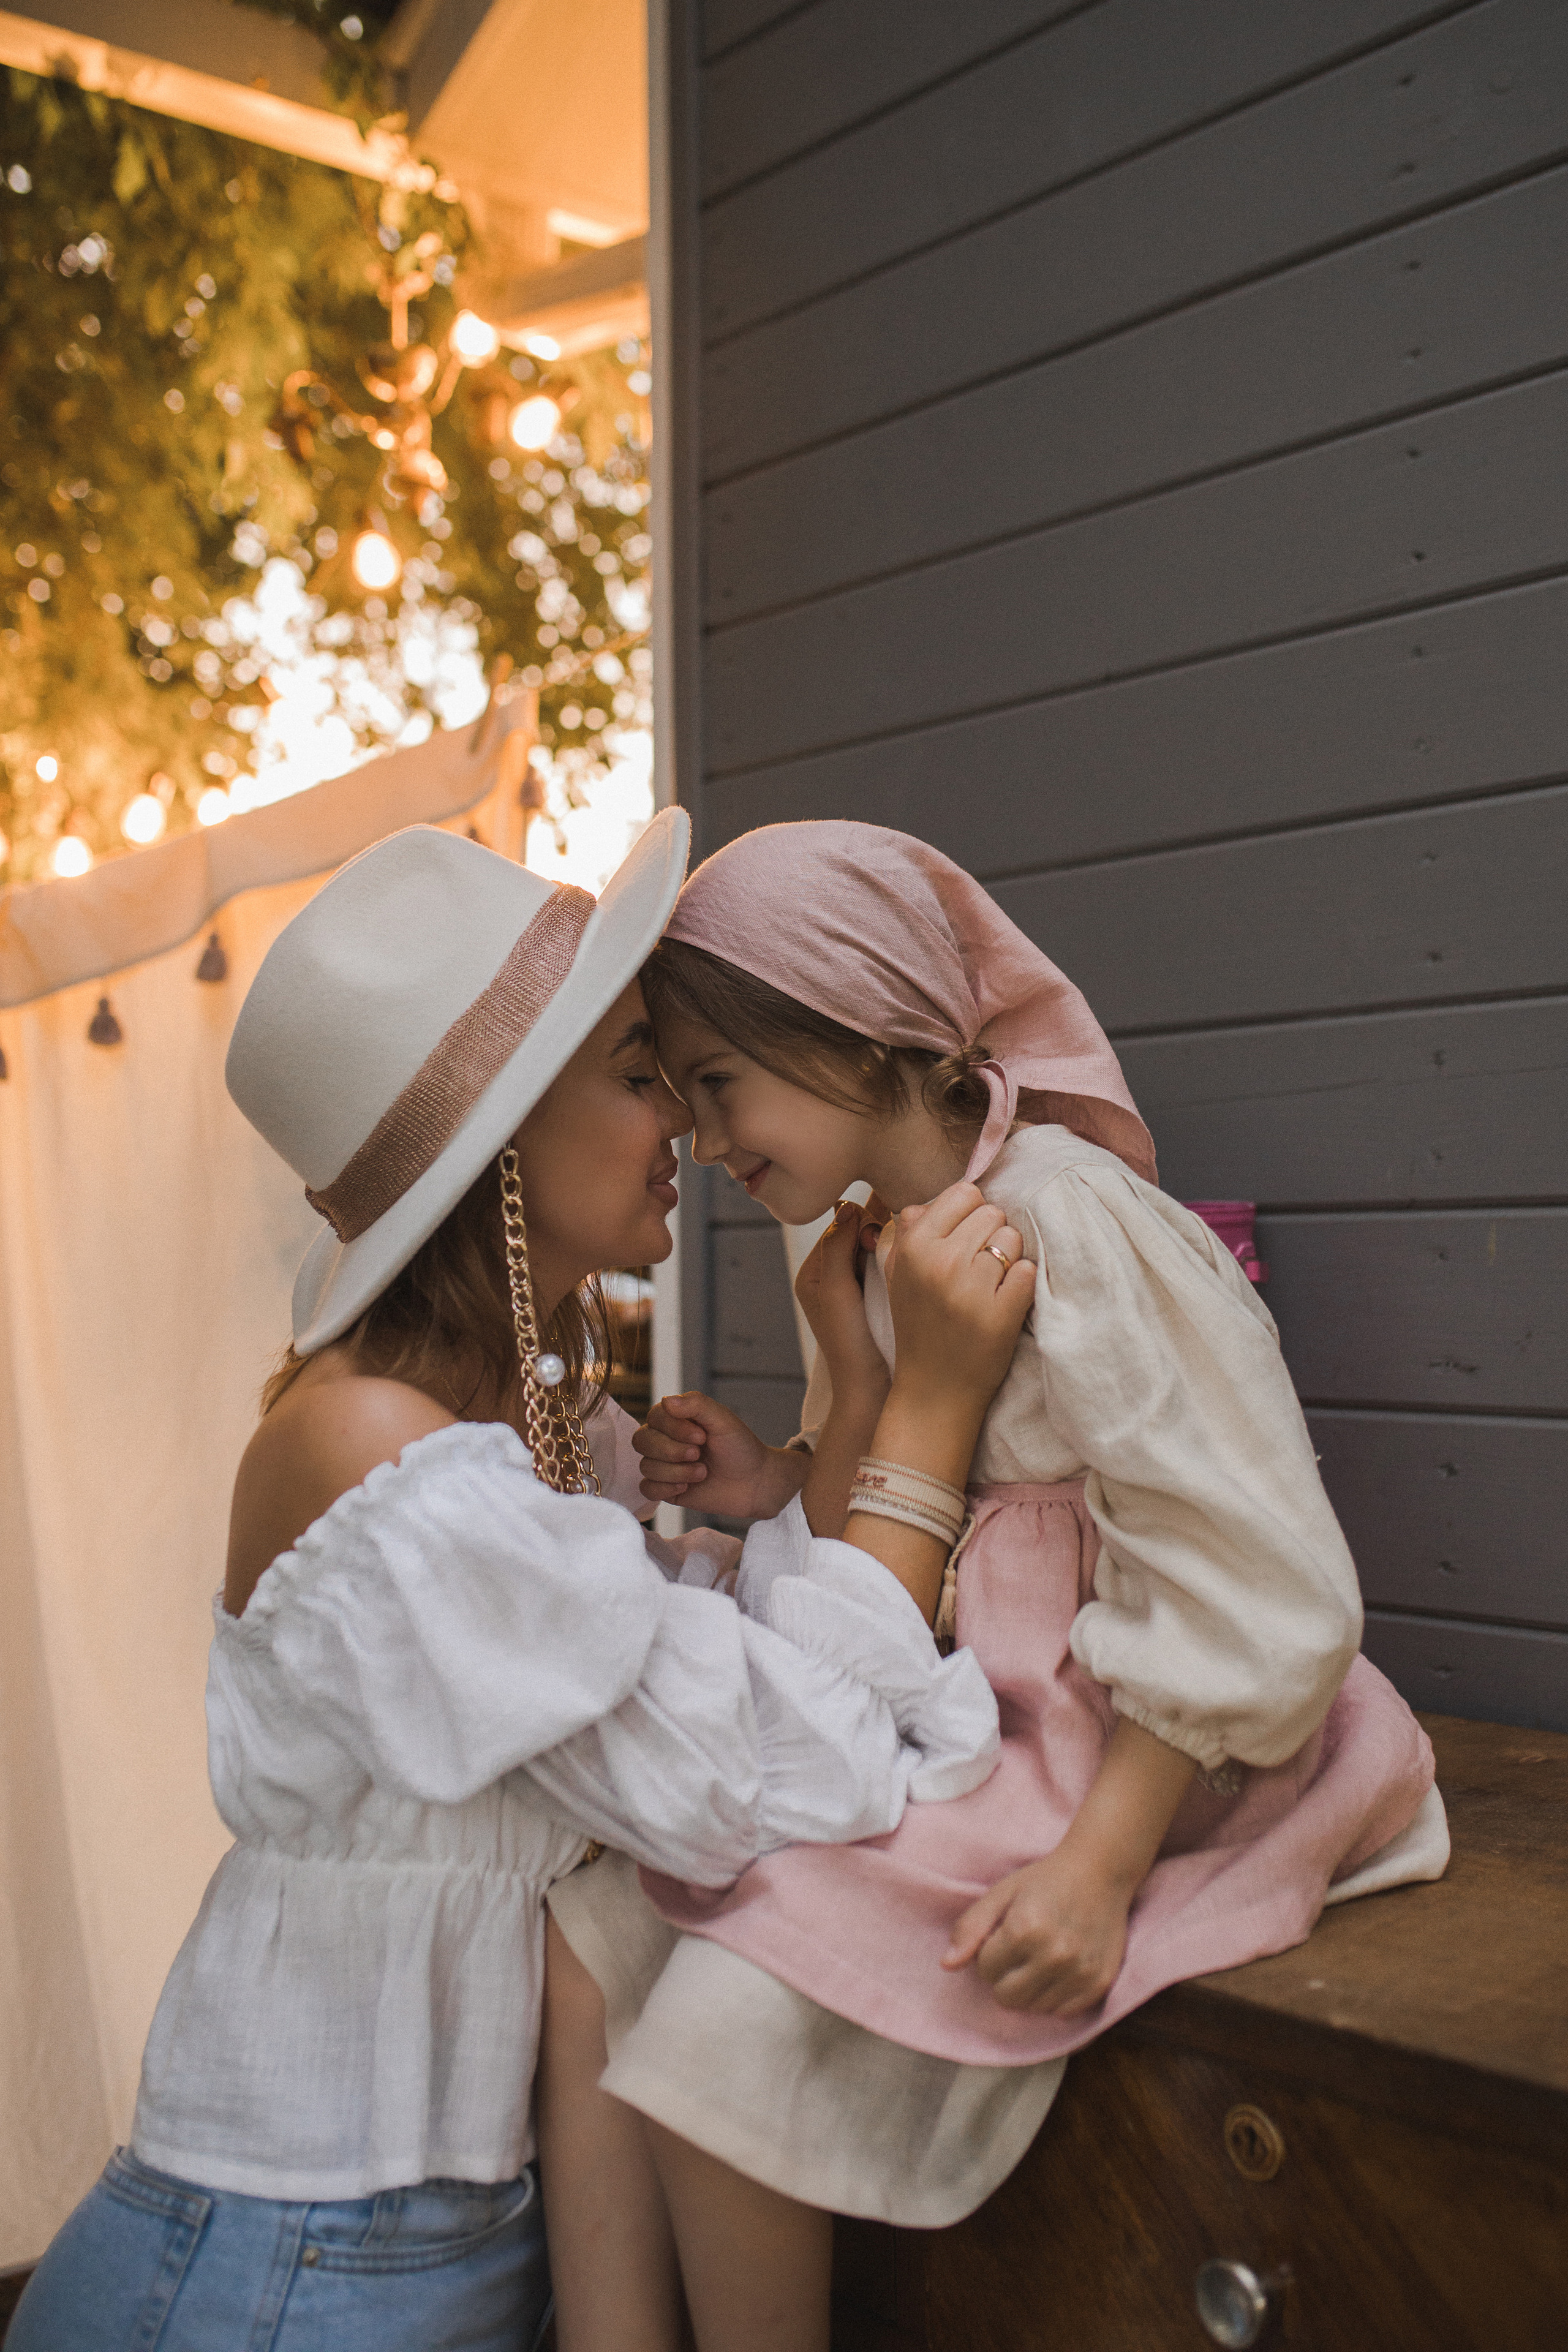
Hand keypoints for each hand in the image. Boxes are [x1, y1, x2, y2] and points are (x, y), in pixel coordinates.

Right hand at [633, 1391, 807, 1520]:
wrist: (755, 1483)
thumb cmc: (740, 1447)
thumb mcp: (723, 1419)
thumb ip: (696, 1405)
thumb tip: (666, 1401)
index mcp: (676, 1419)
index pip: (654, 1418)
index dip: (674, 1428)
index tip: (702, 1436)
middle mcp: (665, 1440)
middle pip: (642, 1441)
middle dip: (671, 1451)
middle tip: (698, 1455)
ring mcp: (664, 1466)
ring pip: (646, 1467)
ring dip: (676, 1472)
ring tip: (702, 1473)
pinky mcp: (666, 1489)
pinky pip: (647, 1489)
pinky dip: (666, 1488)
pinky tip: (686, 1487)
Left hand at [794, 1195, 891, 1400]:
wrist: (872, 1393)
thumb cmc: (850, 1347)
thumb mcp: (837, 1292)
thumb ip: (838, 1248)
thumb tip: (848, 1207)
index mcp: (814, 1272)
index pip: (840, 1224)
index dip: (864, 1218)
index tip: (885, 1225)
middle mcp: (832, 1277)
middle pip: (860, 1232)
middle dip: (881, 1228)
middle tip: (901, 1236)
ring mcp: (857, 1287)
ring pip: (877, 1247)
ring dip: (894, 1242)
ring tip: (911, 1246)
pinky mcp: (878, 1299)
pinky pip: (888, 1265)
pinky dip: (900, 1259)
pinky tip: (915, 1261)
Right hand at [884, 1181, 1034, 1417]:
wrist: (933, 1390)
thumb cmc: (920, 1327)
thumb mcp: (898, 1276)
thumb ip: (909, 1232)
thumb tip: (929, 1201)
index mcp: (913, 1247)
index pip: (964, 1193)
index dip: (971, 1214)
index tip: (966, 1241)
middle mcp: (940, 1262)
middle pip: (992, 1212)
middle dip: (990, 1236)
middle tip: (977, 1270)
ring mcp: (972, 1289)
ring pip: (1012, 1239)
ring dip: (1007, 1259)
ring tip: (989, 1287)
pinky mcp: (1001, 1313)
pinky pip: (1027, 1270)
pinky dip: (1022, 1284)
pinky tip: (1004, 1302)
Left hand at [941, 1846, 1131, 2016]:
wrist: (1101, 1871)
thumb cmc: (1045, 1880)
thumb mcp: (1002, 1893)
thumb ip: (971, 1927)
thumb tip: (946, 1965)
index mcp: (1024, 1930)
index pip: (985, 1970)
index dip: (989, 1953)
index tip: (1004, 1936)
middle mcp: (1054, 1955)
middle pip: (1006, 1997)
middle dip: (1004, 1977)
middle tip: (1019, 1953)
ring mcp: (1079, 1972)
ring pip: (1033, 2008)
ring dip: (1030, 1988)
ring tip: (1040, 1958)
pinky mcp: (1098, 1984)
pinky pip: (1062, 2013)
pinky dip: (1055, 1997)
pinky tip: (1060, 1970)